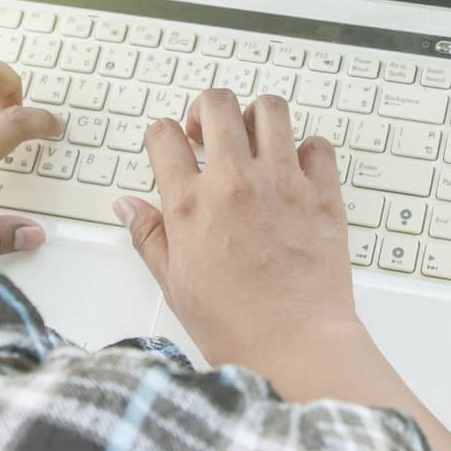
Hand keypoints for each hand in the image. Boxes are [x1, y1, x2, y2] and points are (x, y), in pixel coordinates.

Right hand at [116, 89, 450, 450]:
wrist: (296, 346)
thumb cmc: (236, 326)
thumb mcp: (175, 284)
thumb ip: (149, 236)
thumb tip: (127, 207)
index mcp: (190, 204)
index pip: (163, 135)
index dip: (162, 135)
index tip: (169, 145)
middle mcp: (235, 182)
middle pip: (217, 104)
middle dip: (207, 109)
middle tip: (207, 131)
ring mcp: (282, 182)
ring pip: (271, 109)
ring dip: (258, 116)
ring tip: (254, 138)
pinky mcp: (323, 194)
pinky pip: (318, 145)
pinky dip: (308, 150)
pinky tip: (297, 169)